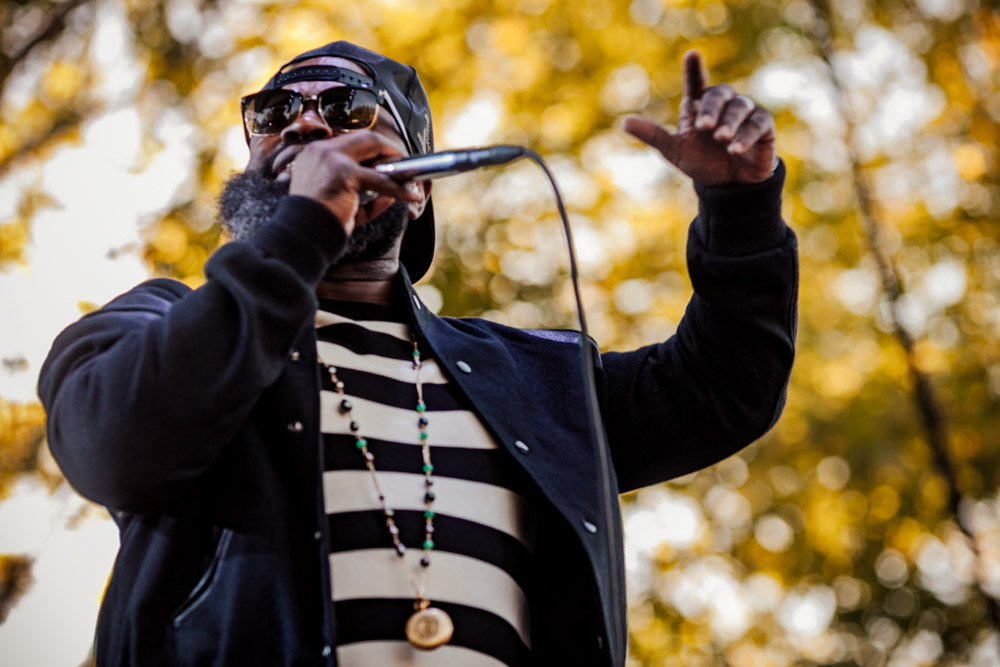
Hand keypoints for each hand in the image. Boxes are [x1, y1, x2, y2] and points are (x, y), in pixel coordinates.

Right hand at [288, 131, 421, 234]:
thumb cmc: (319, 223)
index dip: (375, 149)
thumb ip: (364, 197)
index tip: (388, 161)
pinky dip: (398, 188)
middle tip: (405, 164)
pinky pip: (380, 179)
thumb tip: (390, 194)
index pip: (351, 141)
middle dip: (389, 148)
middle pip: (365, 137)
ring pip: (374, 147)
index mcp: (316, 155)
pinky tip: (411, 196)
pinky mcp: (344, 173)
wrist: (303, 235)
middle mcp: (322, 150)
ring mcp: (332, 159)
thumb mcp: (341, 204)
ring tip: (410, 177)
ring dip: (395, 162)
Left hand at [623, 50, 775, 186]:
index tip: (691, 54)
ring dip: (729, 122)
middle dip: (712, 109)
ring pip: (740, 107)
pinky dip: (745, 136)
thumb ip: (653, 135)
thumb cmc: (702, 162)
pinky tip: (734, 149)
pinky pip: (756, 124)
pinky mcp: (762, 126)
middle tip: (704, 127)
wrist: (729, 186)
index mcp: (699, 106)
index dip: (694, 69)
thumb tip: (623, 122)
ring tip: (720, 138)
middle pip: (719, 94)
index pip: (696, 83)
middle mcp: (723, 105)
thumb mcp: (674, 150)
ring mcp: (745, 113)